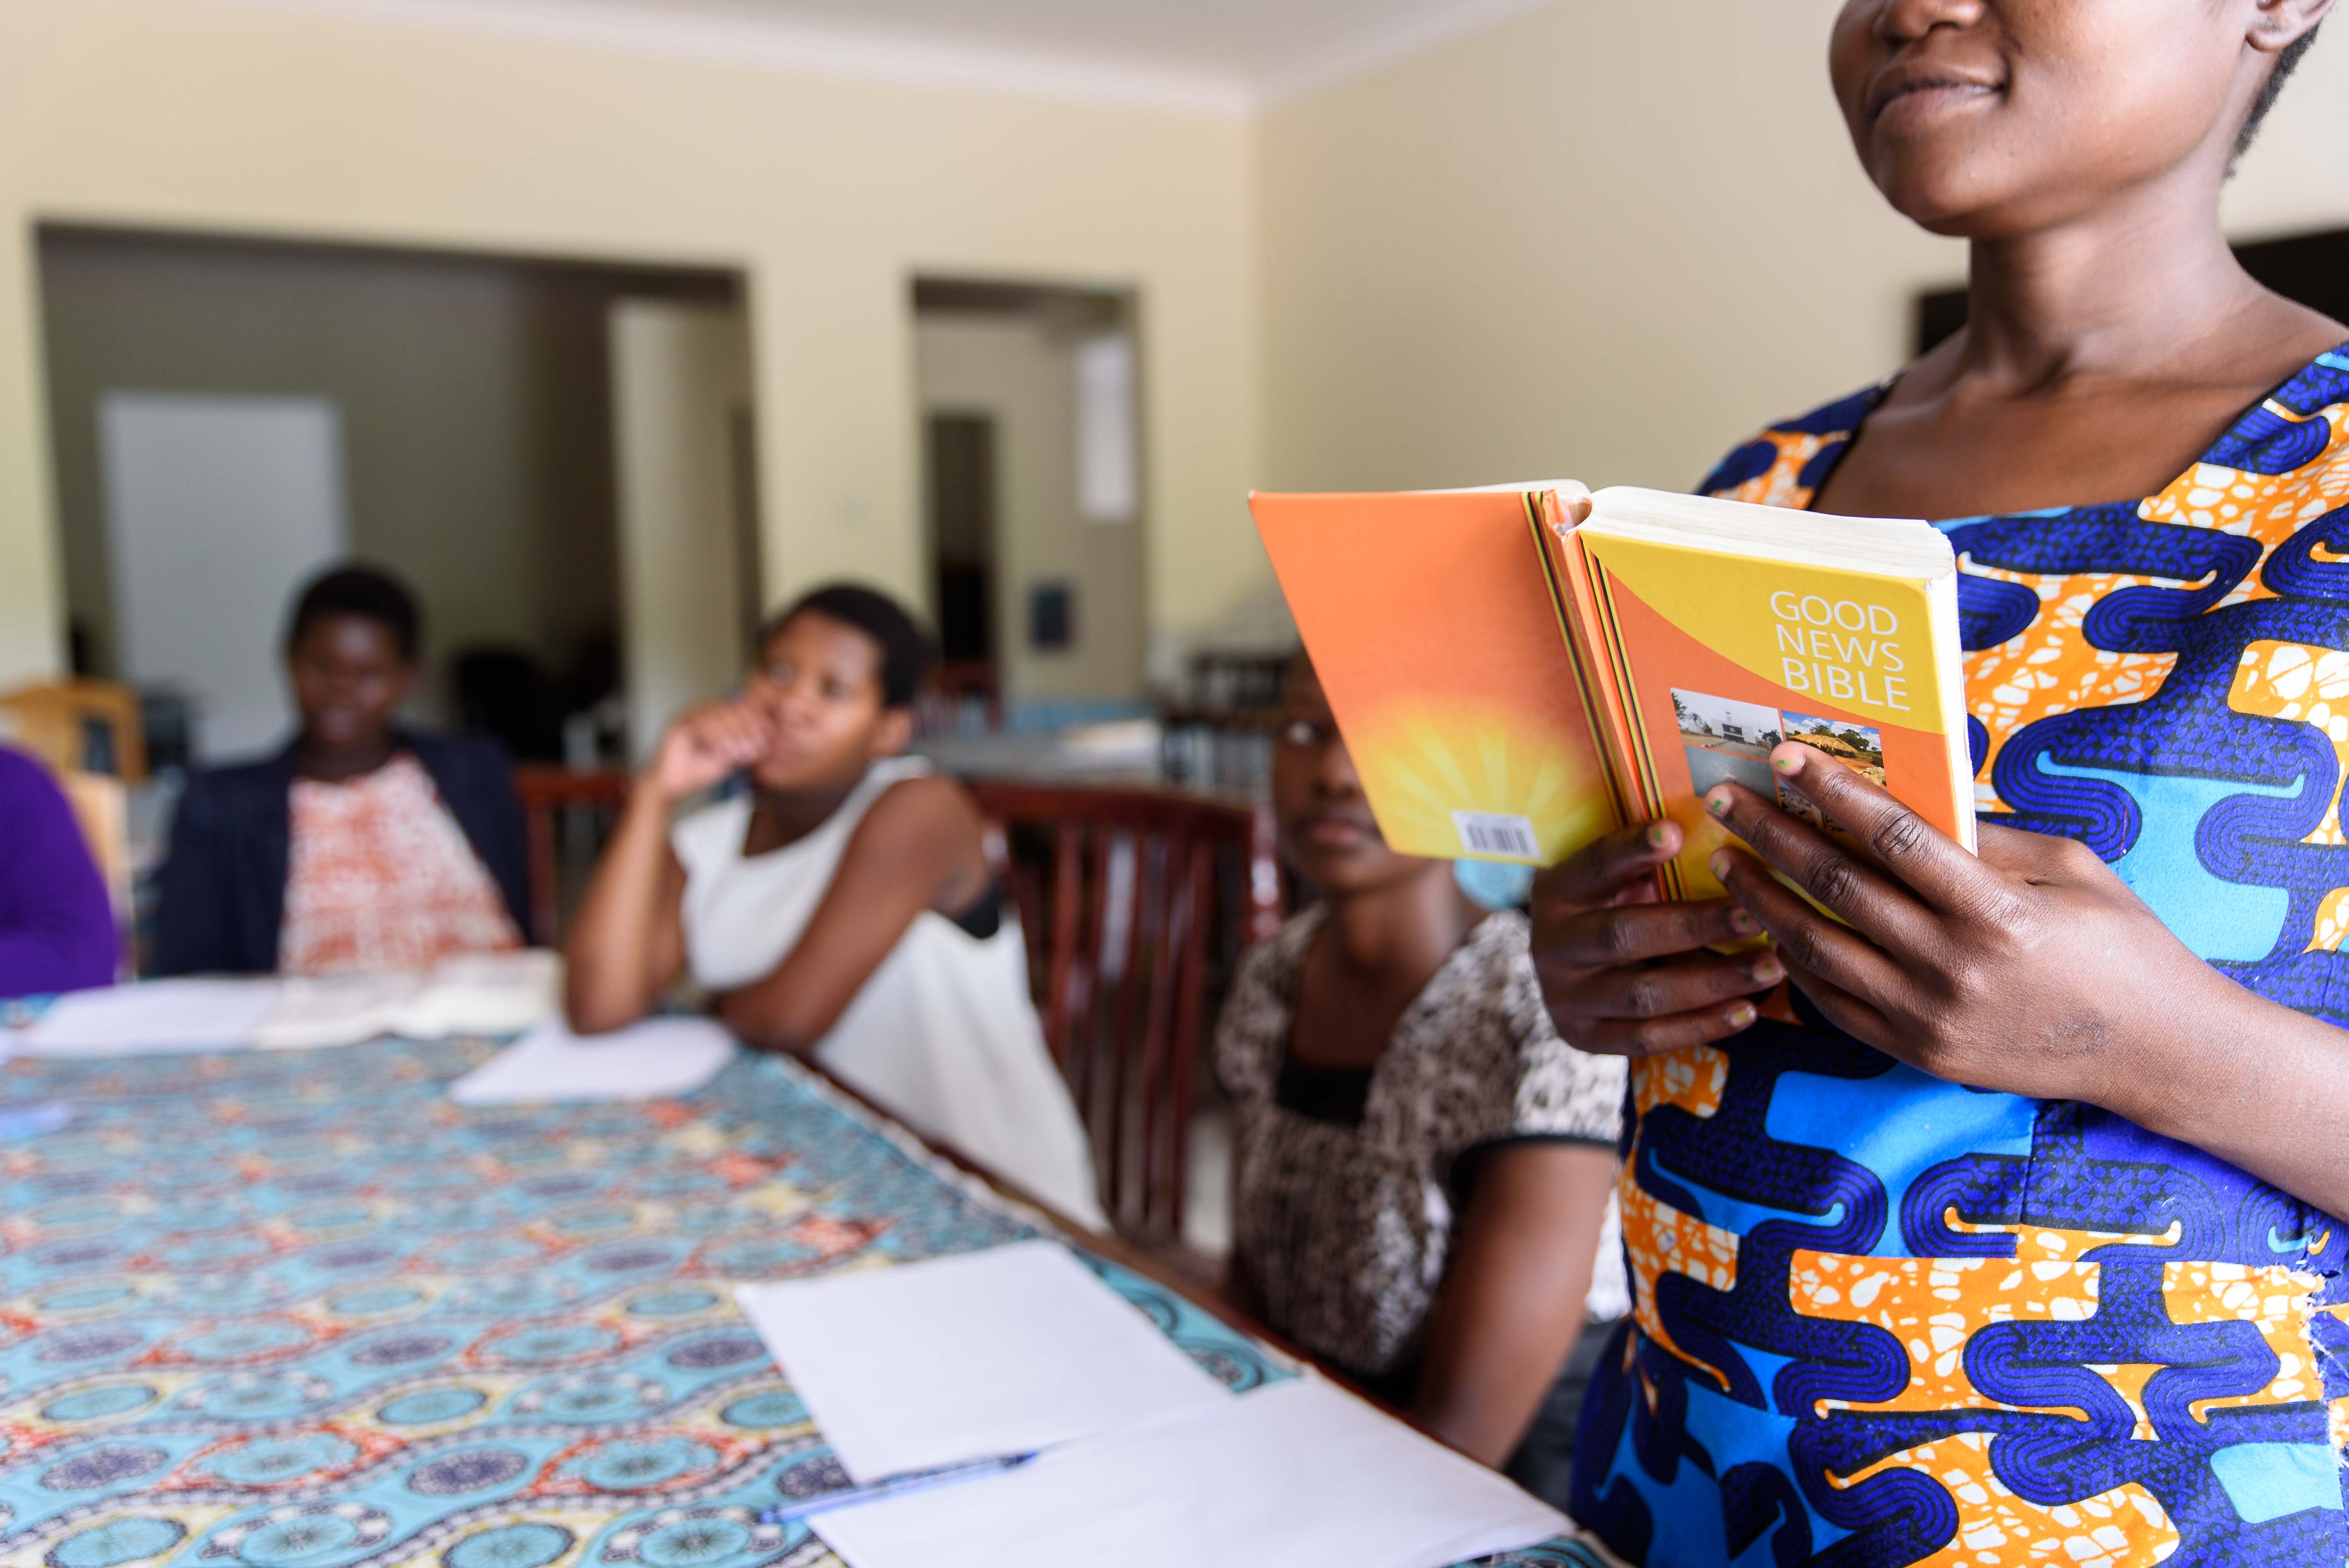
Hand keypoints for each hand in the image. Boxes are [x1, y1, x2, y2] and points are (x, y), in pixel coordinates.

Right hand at [646, 701, 773, 800]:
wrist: (671, 785)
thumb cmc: (698, 771)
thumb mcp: (727, 759)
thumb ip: (742, 748)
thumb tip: (764, 742)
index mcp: (713, 716)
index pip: (737, 710)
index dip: (754, 720)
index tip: (768, 733)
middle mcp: (700, 711)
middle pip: (728, 709)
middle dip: (745, 726)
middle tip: (757, 743)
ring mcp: (688, 715)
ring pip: (716, 715)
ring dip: (731, 733)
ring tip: (740, 751)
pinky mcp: (677, 725)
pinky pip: (700, 724)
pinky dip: (715, 737)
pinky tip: (723, 751)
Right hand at [1530, 820, 1787, 1055]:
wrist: (1569, 970)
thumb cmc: (1614, 908)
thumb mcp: (1621, 880)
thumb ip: (1656, 867)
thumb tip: (1730, 846)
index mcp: (1557, 891)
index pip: (1594, 866)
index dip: (1631, 850)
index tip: (1677, 833)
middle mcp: (1551, 945)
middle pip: (1622, 936)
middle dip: (1694, 926)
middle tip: (1753, 916)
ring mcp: (1563, 997)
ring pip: (1642, 994)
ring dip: (1712, 982)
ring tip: (1770, 968)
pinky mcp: (1582, 1037)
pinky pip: (1647, 1038)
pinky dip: (1701, 1026)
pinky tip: (1747, 1011)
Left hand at [1700, 741, 2224, 1103]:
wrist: (2156, 1052)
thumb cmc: (2124, 947)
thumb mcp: (2073, 871)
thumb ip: (1991, 839)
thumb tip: (1915, 804)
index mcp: (1998, 911)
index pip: (1894, 838)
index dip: (1834, 794)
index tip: (1787, 759)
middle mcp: (1955, 966)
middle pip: (1840, 888)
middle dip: (1774, 837)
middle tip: (1729, 801)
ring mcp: (1930, 1016)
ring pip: (1818, 949)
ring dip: (1764, 901)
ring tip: (1728, 863)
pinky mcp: (1918, 1052)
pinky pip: (1833, 1004)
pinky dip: (1793, 964)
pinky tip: (1769, 928)